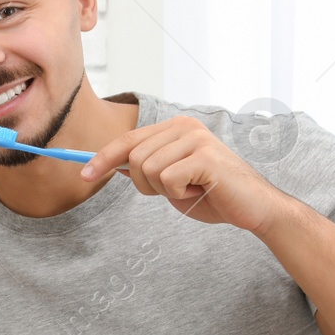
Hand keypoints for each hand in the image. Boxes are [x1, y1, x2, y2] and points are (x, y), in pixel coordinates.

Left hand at [81, 115, 289, 233]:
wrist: (251, 208)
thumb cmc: (210, 194)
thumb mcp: (169, 180)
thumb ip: (145, 168)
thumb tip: (110, 164)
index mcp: (174, 128)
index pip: (128, 141)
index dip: (102, 159)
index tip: (83, 174)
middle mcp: (184, 126)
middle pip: (133, 158)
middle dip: (146, 184)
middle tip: (175, 189)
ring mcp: (196, 138)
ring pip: (147, 170)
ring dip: (164, 190)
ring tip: (191, 188)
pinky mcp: (205, 156)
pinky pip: (167, 180)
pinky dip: (179, 194)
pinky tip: (200, 190)